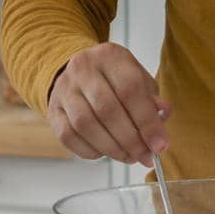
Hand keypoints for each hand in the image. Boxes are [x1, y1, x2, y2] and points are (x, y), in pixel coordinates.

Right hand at [46, 42, 170, 165]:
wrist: (77, 71)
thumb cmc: (114, 78)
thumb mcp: (137, 78)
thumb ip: (151, 98)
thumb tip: (162, 117)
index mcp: (110, 56)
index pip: (130, 90)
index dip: (147, 121)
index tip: (160, 145)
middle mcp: (83, 68)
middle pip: (107, 110)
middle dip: (131, 140)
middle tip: (145, 157)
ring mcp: (64, 89)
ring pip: (86, 125)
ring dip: (111, 148)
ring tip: (128, 157)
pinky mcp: (53, 110)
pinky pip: (68, 136)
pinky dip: (90, 150)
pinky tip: (105, 153)